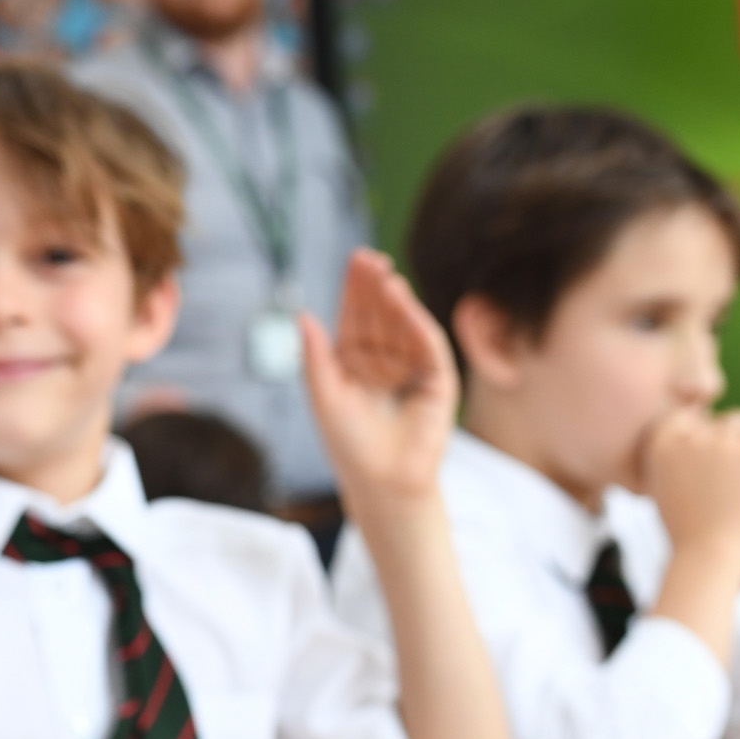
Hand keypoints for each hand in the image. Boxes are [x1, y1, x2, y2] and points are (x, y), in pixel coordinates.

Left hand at [300, 249, 458, 510]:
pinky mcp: (437, 381)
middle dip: (375, 286)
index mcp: (355, 361)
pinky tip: (404, 302)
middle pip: (381, 314)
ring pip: (404, 324)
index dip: (355, 289)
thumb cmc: (348, 443)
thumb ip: (315, 357)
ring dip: (396, 300)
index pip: (357, 316)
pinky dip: (417, 322)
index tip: (355, 259)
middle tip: (369, 257)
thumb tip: (302, 314)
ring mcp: (412, 367)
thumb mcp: (324, 396)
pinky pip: (428, 345)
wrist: (380, 481)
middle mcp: (384, 359)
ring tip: (384, 276)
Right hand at [641, 409, 739, 568]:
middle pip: (713, 424)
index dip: (696, 434)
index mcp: (662, 442)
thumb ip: (669, 457)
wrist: (710, 550)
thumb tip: (683, 433)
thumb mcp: (661, 487)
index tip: (707, 459)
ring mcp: (722, 441)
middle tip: (733, 472)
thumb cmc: (685, 526)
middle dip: (723, 442)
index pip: (682, 418)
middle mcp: (690, 436)